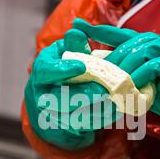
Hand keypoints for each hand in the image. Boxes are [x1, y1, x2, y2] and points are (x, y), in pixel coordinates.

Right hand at [24, 29, 120, 149]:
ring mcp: (56, 114)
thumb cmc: (63, 66)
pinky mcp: (70, 126)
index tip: (81, 66)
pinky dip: (103, 117)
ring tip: (115, 99)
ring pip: (75, 116)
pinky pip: (87, 124)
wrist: (53, 96)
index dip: (62, 70)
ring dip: (97, 109)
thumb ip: (73, 45)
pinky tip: (117, 108)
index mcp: (42, 73)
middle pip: (60, 99)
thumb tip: (77, 32)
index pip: (46, 71)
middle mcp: (43, 96)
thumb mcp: (64, 51)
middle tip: (103, 89)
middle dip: (83, 95)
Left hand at [74, 18, 159, 158]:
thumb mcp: (141, 87)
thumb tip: (100, 78)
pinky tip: (131, 88)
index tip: (78, 26)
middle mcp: (157, 46)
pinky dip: (140, 77)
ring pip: (138, 51)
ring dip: (123, 69)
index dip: (98, 30)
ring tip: (113, 85)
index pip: (119, 36)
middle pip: (126, 43)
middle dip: (109, 59)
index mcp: (147, 49)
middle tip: (96, 75)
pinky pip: (153, 65)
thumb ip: (125, 78)